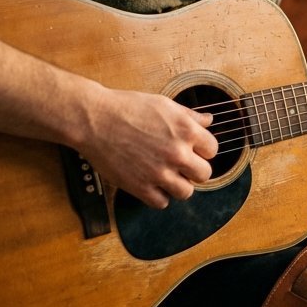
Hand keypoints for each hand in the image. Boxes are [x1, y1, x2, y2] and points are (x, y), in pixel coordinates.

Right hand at [82, 85, 218, 208]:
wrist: (94, 119)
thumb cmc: (127, 107)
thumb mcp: (163, 104)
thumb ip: (189, 115)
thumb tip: (208, 120)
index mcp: (186, 130)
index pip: (212, 150)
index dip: (202, 149)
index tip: (193, 149)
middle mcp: (177, 153)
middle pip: (204, 174)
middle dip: (194, 169)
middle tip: (181, 164)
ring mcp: (159, 172)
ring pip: (186, 192)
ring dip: (178, 185)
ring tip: (167, 176)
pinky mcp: (140, 187)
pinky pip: (162, 203)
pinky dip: (158, 196)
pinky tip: (151, 184)